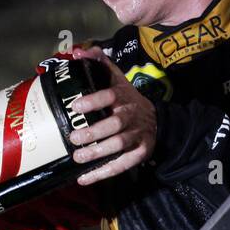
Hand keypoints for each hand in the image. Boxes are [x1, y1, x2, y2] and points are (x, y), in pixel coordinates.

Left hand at [67, 46, 157, 184]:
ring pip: (118, 146)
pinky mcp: (139, 153)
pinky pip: (122, 165)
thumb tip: (79, 51)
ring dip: (97, 153)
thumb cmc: (127, 98)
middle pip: (114, 125)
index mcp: (123, 97)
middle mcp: (130, 116)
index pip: (109, 96)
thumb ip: (98, 63)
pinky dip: (103, 173)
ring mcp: (137, 136)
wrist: (156, 120)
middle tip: (73, 137)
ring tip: (77, 157)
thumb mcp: (116, 78)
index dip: (94, 101)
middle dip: (94, 132)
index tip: (75, 106)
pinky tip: (84, 178)